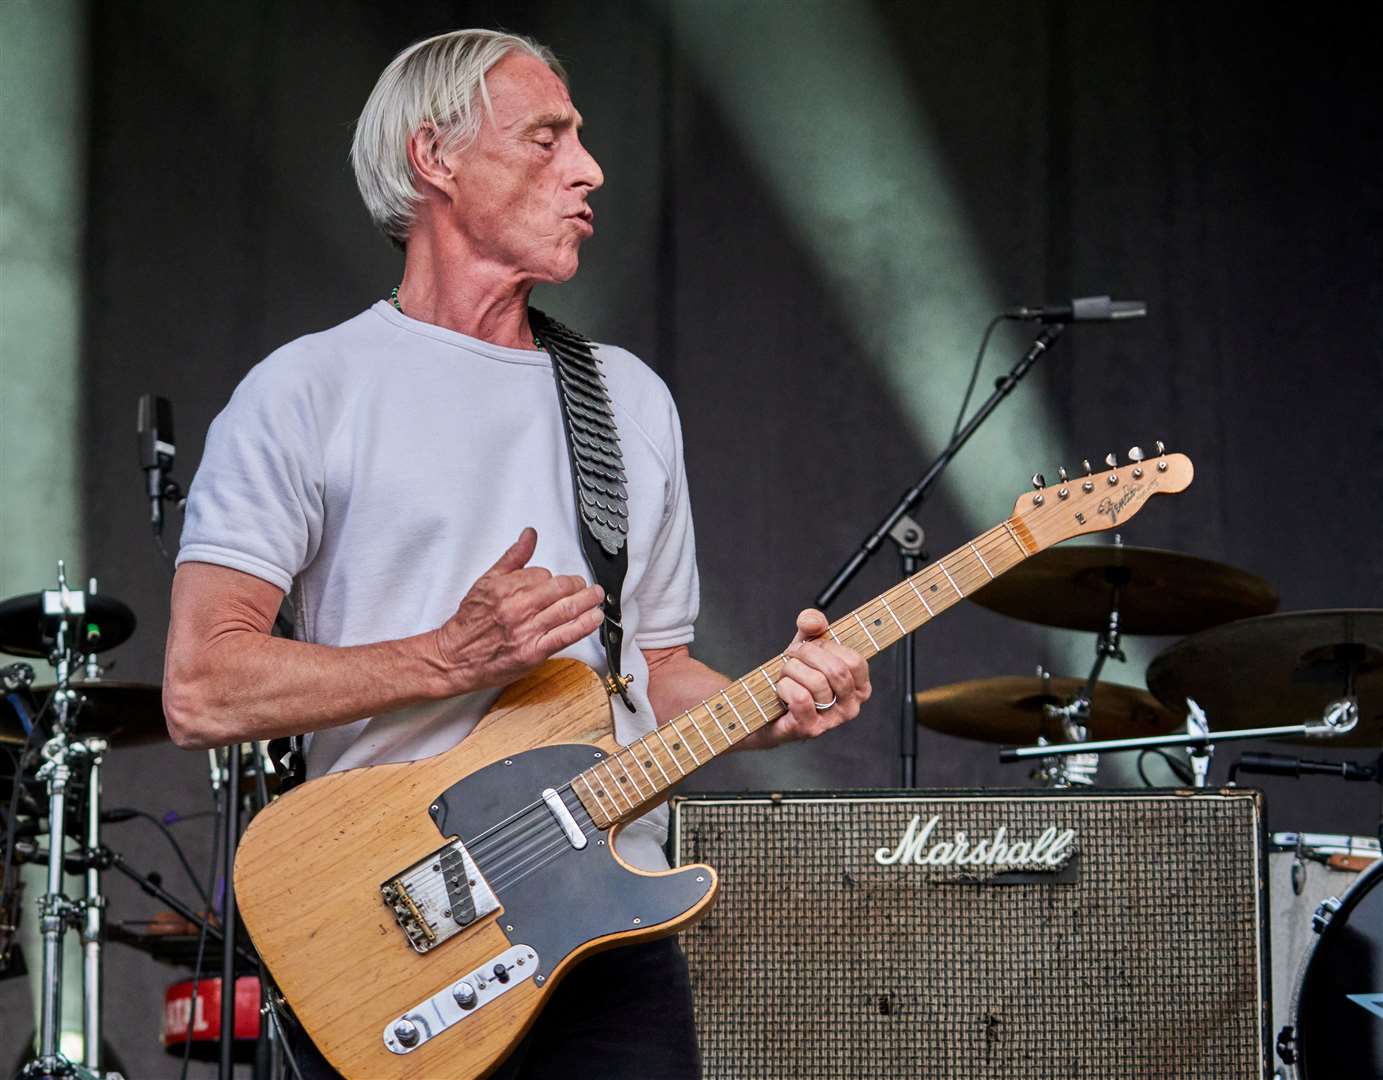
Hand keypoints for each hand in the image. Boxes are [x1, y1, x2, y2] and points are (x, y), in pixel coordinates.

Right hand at [433, 527, 604, 693]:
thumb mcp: (486, 581)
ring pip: (567, 609)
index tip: (556, 582)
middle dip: (577, 585)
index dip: (552, 577)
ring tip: (596, 597)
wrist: (454, 657)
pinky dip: (585, 625)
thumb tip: (529, 535)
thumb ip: (513, 558)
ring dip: (588, 601)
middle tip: (585, 586)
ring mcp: (526, 630)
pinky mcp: (533, 652)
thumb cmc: (470, 622)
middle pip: (560, 588)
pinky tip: (595, 617)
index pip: (543, 574)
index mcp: (505, 587)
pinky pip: (566, 635)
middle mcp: (517, 607)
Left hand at [749, 609, 870, 748]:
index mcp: (859, 686)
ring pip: (816, 683)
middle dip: (806, 655)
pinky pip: (800, 698)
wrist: (766, 708)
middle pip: (836, 670)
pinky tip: (781, 689)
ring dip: (791, 670)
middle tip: (791, 656)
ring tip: (785, 674)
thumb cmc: (794, 678)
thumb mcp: (806, 645)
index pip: (854, 661)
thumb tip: (813, 621)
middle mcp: (851, 706)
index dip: (827, 647)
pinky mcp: (811, 729)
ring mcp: (832, 721)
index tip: (811, 646)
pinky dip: (784, 687)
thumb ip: (812, 625)